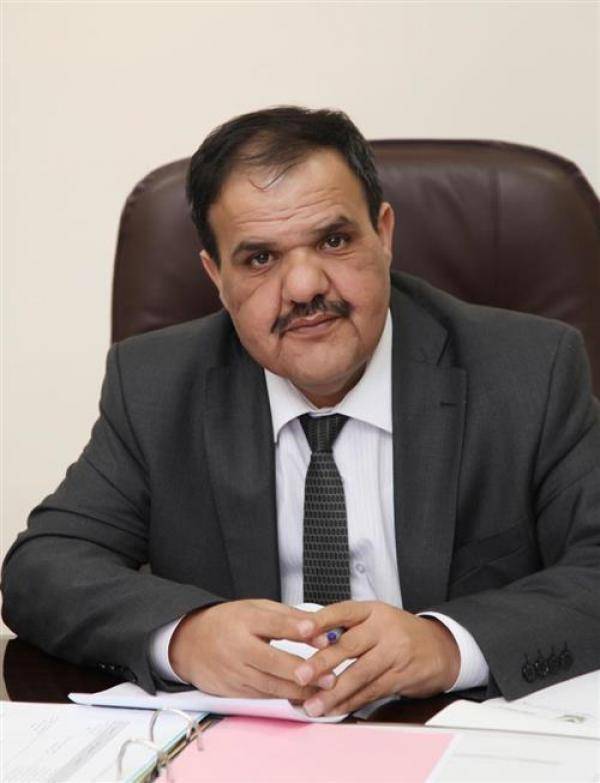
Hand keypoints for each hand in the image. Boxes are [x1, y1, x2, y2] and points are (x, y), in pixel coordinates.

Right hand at [169, 599, 320, 699]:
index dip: (294, 627)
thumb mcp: (257, 609)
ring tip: (323, 691)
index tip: (316, 630)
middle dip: (302, 670)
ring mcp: (233, 671)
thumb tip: (320, 629)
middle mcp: (237, 646)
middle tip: (330, 677)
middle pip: (272, 661)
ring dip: (298, 691)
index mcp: (244, 620)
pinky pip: (261, 697)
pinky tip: (302, 700)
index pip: (272, 623)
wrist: (189, 642)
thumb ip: (289, 617)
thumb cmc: (230, 622)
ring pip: (269, 685)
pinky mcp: (231, 691)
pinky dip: (283, 699)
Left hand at [293, 601, 460, 715]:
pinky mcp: (401, 676)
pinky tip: (335, 709)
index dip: (321, 620)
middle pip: (349, 645)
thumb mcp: (374, 618)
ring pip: (360, 674)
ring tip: (313, 704)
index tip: (301, 630)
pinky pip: (371, 691)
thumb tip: (307, 638)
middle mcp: (383, 629)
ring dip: (334, 693)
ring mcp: (394, 653)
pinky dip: (351, 703)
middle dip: (322, 662)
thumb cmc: (399, 632)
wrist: (440, 647)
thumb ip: (345, 627)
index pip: (343, 611)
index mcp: (372, 611)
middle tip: (300, 675)